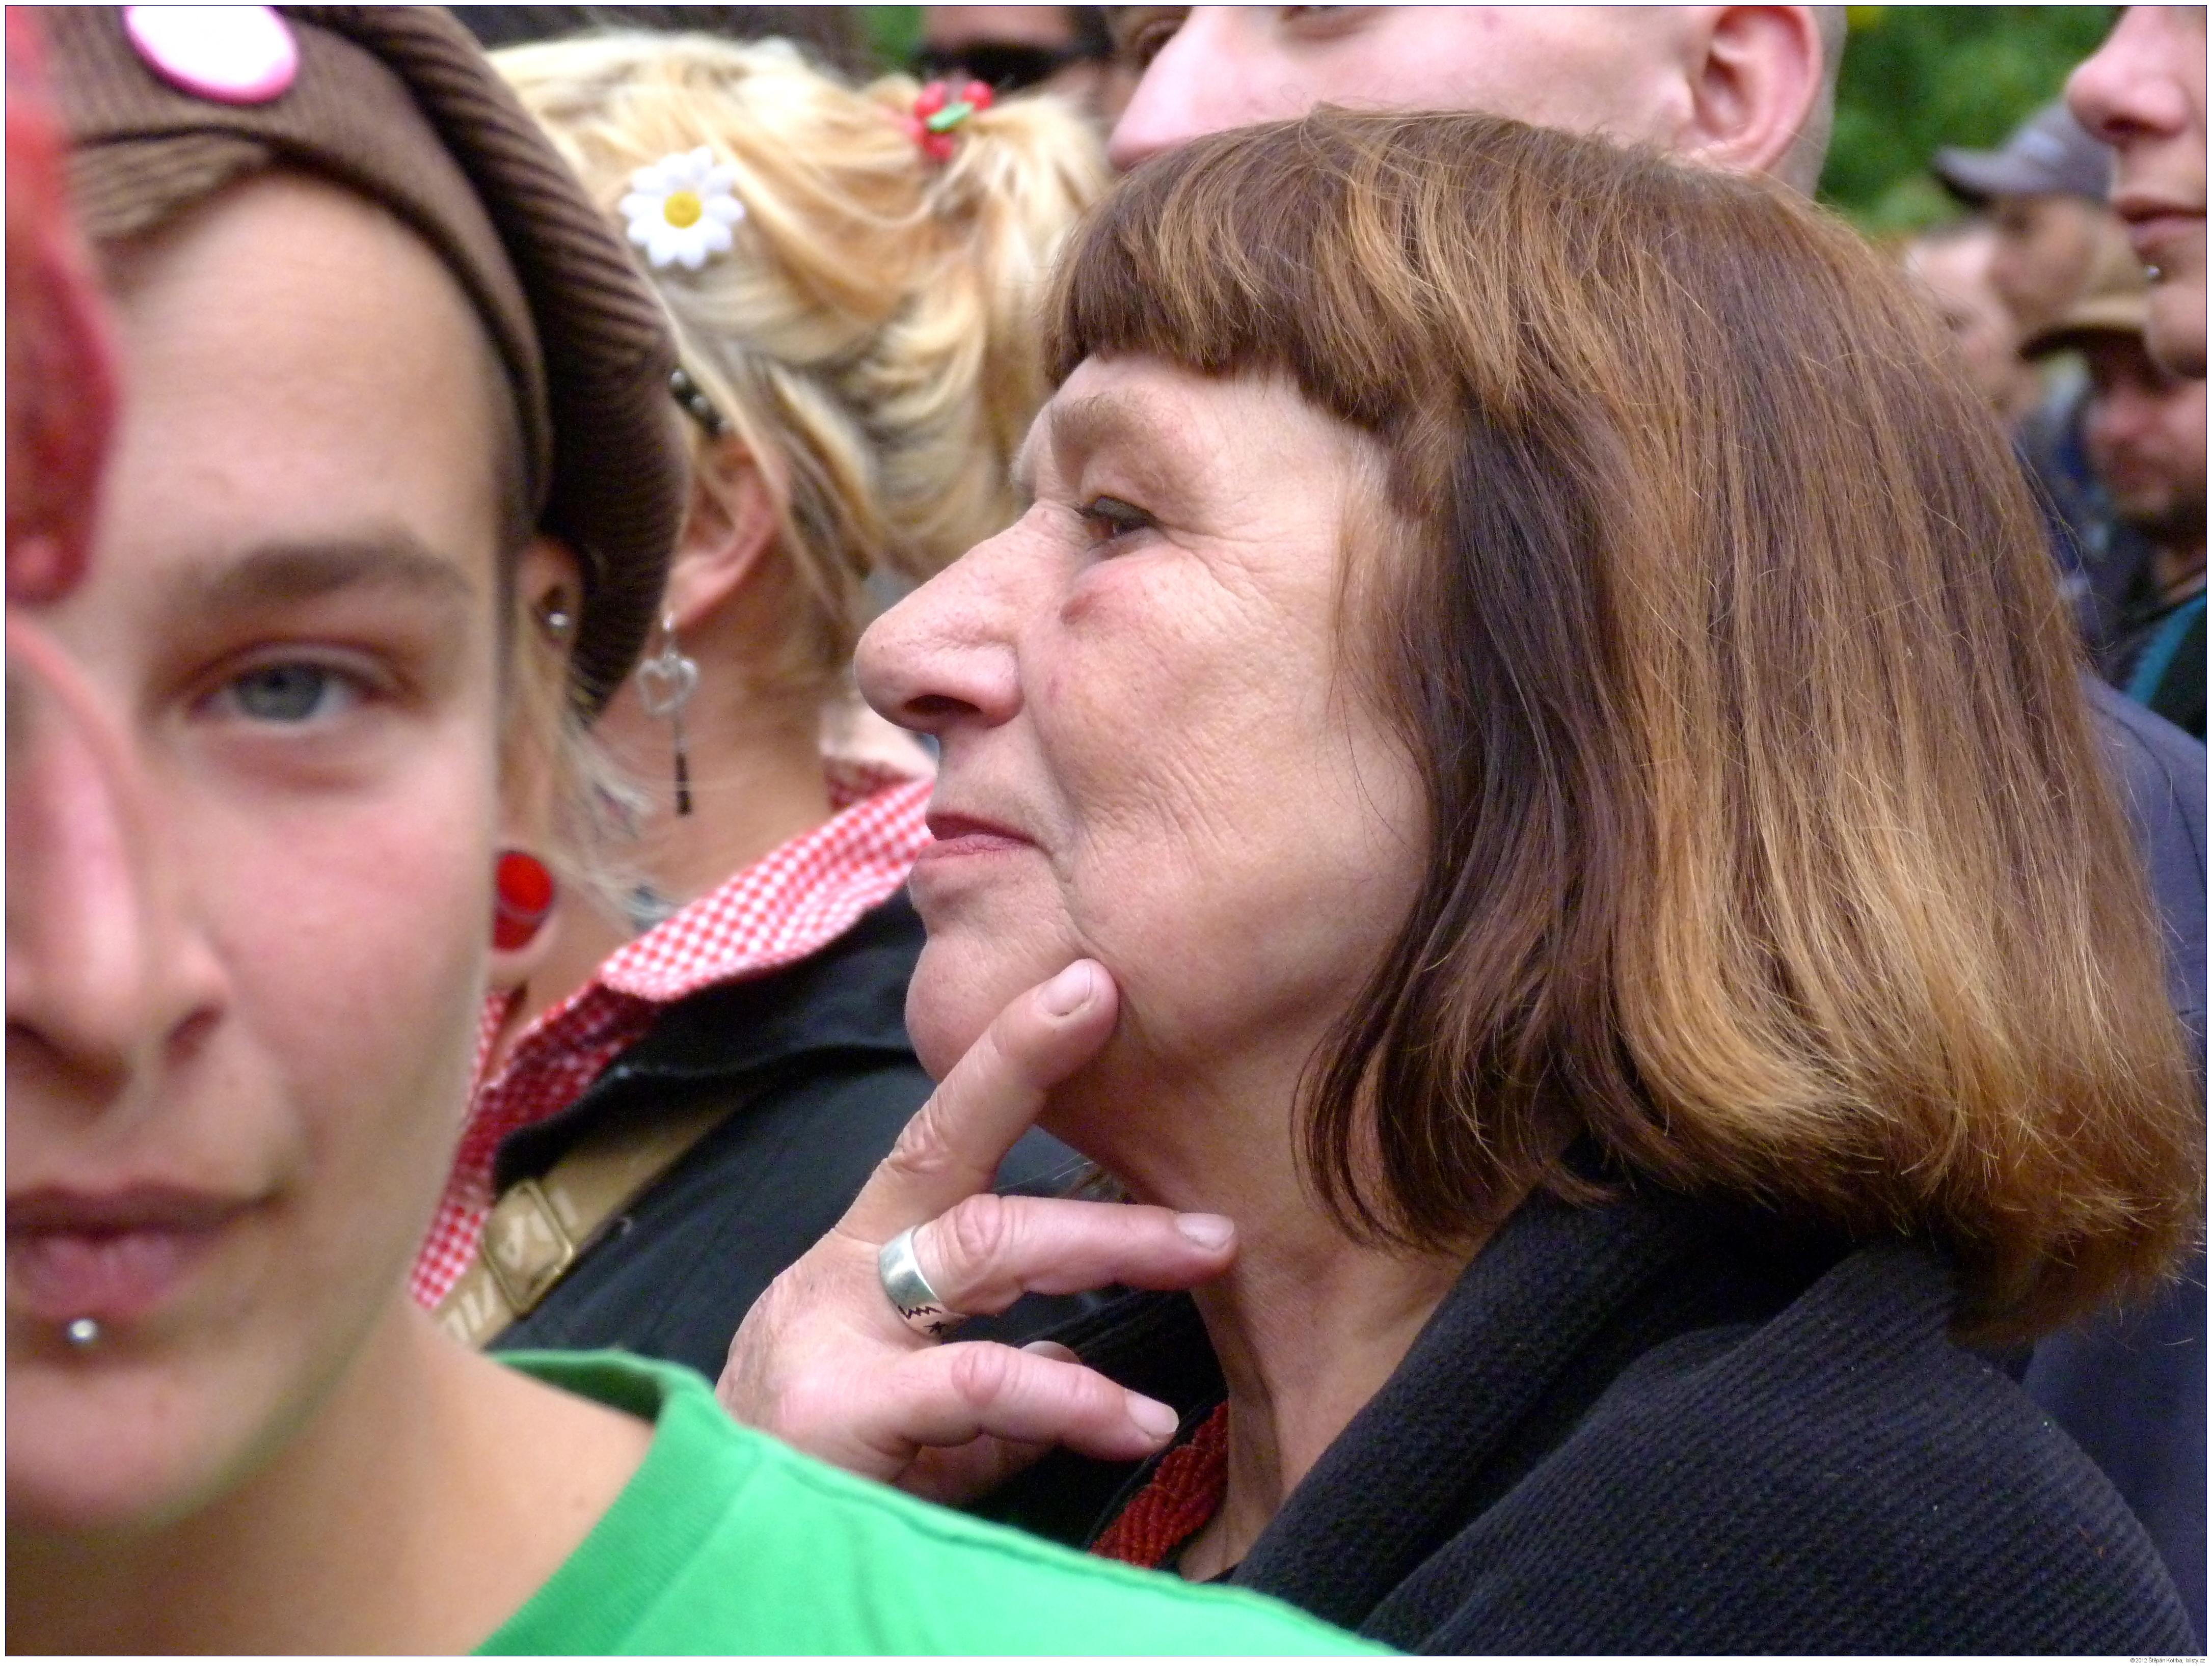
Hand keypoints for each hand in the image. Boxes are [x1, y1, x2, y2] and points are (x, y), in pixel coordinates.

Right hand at [716, 959, 1236, 1504]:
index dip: (1014, 1054)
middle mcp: (843, 1276)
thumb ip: (984, 1383)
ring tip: (1204, 1258)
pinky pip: (979, 1384)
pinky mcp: (836, 1414)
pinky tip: (1135, 1421)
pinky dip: (1070, 1397)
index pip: (944, 1133)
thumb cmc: (802, 1472)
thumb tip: (1070, 1359)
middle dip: (1099, 1190)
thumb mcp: (902, 1411)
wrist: (688, 1550)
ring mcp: (834, 1338)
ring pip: (984, 1252)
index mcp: (863, 1255)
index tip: (1094, 990)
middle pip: (974, 1187)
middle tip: (1213, 1221)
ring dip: (1105, 1246)